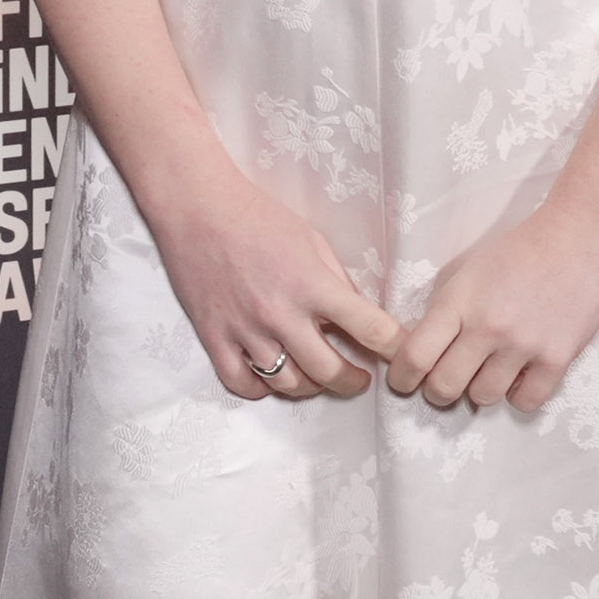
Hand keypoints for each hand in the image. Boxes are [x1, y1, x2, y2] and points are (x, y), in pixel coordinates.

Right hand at [147, 166, 402, 401]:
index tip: (402, 355)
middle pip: (329, 371)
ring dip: (311, 387)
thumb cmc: (258, 217)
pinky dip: (262, 390)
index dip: (395, 347)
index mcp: (312, 284)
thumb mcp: (313, 241)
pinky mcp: (214, 337)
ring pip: (288, 384)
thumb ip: (336, 282)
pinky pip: (242, 384)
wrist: (197, 208)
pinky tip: (272, 379)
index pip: (370, 328)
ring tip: (317, 378)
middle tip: (359, 379)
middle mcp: (281, 314)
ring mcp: (245, 330)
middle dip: (353, 382)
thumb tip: (356, 316)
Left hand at [386, 200, 598, 412]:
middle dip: (439, 391)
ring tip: (490, 372)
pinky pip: (526, 401)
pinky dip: (519, 395)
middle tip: (447, 383)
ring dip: (481, 390)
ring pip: (484, 397)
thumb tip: (423, 355)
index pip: (415, 356)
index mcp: (458, 301)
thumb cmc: (518, 252)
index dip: (402, 378)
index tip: (404, 381)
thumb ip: (445, 312)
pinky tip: (520, 377)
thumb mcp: (467, 273)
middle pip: (445, 387)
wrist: (578, 236)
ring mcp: (524, 344)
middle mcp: (487, 326)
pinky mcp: (558, 357)